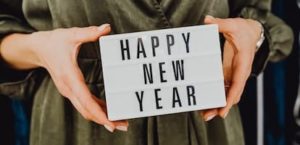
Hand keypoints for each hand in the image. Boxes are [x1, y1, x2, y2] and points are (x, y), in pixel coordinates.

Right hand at [0, 24, 127, 131]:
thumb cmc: (54, 42)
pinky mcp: (71, 90)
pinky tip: (108, 111)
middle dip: (105, 120)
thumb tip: (106, 28)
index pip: (86, 100)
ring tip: (119, 122)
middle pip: (87, 110)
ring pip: (86, 109)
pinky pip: (85, 103)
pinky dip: (96, 109)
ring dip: (102, 117)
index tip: (110, 123)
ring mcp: (69, 91)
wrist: (38, 49)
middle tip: (124, 126)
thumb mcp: (71, 35)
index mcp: (70, 76)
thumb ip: (89, 33)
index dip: (99, 113)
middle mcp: (69, 88)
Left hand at [201, 16, 261, 120]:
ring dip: (217, 104)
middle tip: (207, 116)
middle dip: (221, 106)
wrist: (252, 32)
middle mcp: (240, 73)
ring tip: (203, 114)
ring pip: (227, 94)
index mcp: (243, 64)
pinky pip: (223, 89)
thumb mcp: (233, 25)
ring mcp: (234, 75)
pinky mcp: (229, 74)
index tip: (223, 109)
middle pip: (232, 94)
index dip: (230, 97)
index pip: (238, 83)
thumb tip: (207, 20)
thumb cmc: (243, 30)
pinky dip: (216, 96)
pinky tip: (205, 103)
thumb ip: (221, 23)